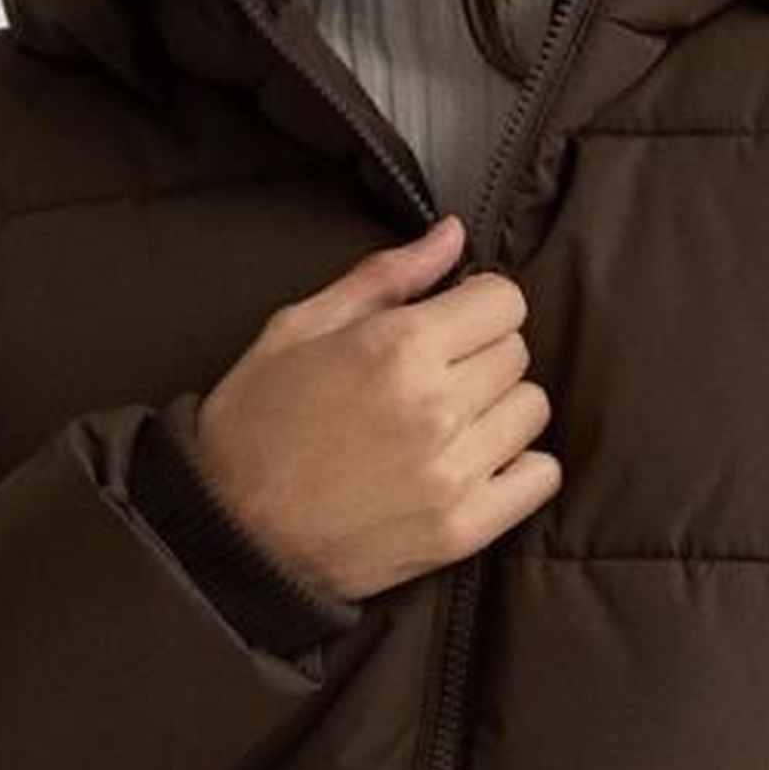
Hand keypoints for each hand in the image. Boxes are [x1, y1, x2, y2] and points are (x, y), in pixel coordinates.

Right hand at [192, 213, 562, 607]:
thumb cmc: (254, 426)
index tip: (450, 321)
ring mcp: (453, 472)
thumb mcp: (298, 329)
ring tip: (449, 422)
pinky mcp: (462, 529)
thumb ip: (384, 277)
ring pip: (531, 409)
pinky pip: (541, 477)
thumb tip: (452, 234)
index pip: (504, 301)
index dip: (476, 304)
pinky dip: (518, 467)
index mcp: (396, 347)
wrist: (227, 535)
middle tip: (434, 375)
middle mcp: (435, 407)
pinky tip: (473, 464)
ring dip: (499, 409)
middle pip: (516, 353)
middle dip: (481, 354)